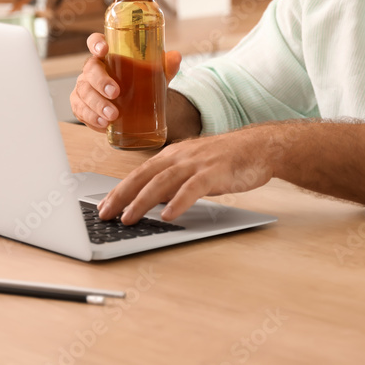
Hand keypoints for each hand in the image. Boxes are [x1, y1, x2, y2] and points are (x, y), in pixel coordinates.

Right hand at [69, 33, 180, 132]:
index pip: (95, 42)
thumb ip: (165, 66)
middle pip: (89, 70)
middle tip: (116, 93)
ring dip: (97, 105)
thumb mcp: (154, 75)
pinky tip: (104, 124)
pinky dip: (92, 118)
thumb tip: (176, 57)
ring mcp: (84, 88)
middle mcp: (92, 69)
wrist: (133, 107)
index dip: (96, 43)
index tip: (104, 50)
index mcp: (107, 55)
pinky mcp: (81, 106)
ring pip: (84, 93)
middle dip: (100, 82)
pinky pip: (81, 111)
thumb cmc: (140, 83)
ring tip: (113, 115)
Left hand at [97, 129, 273, 222]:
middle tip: (104, 214)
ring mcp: (198, 163)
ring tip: (129, 217)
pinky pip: (193, 188)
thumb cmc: (229, 159)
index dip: (119, 189)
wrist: (261, 147)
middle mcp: (181, 156)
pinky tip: (168, 215)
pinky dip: (179, 201)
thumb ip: (174, 181)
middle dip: (122, 195)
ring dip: (143, 200)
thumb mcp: (195, 168)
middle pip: (145, 175)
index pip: (139, 172)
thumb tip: (152, 202)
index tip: (102, 206)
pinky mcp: (216, 172)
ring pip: (163, 181)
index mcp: (174, 154)